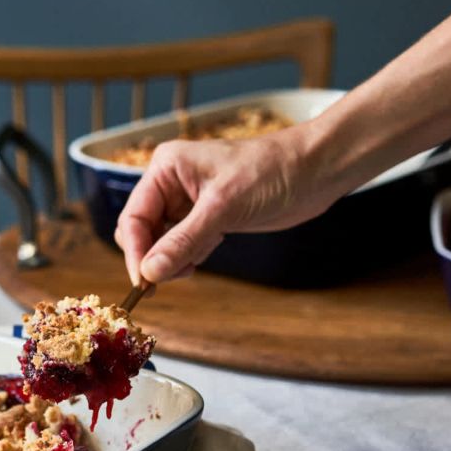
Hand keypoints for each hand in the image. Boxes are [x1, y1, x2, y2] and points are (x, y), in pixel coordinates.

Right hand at [114, 124, 344, 284]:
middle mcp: (172, 184)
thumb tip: (149, 271)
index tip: (143, 281)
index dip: (135, 251)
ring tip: (191, 268)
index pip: (134, 217)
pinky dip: (187, 258)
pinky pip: (183, 245)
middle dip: (151, 257)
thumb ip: (183, 240)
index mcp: (166, 168)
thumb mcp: (223, 207)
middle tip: (166, 280)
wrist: (316, 170)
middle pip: (141, 231)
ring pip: (161, 242)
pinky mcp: (208, 218)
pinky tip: (202, 259)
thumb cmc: (272, 172)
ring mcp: (189, 202)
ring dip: (170, 261)